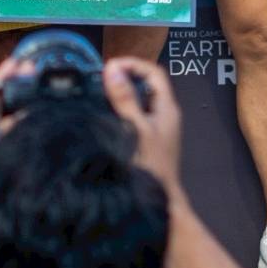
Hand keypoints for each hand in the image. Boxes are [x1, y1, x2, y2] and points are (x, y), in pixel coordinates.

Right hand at [104, 56, 182, 197]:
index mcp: (167, 108)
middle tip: (101, 79)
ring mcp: (156, 129)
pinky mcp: (146, 140)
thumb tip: (112, 69)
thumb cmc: (150, 166)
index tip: (110, 67)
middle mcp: (164, 116)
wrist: (157, 202)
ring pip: (138, 101)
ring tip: (98, 94)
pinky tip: (104, 116)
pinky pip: (133, 116)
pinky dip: (119, 111)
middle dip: (124, 78)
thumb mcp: (135, 128)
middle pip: (146, 85)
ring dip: (120, 95)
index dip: (133, 64)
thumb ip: (124, 99)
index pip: (153, 73)